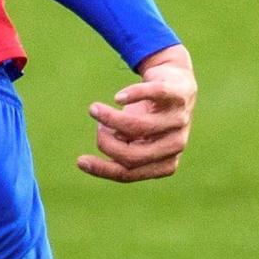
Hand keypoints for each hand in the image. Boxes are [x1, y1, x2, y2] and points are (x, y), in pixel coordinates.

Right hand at [77, 44, 195, 182]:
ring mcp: (179, 121)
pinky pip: (155, 95)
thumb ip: (123, 147)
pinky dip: (133, 95)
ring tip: (95, 109)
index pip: (129, 173)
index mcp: (165, 163)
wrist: (176, 85)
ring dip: (109, 118)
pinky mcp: (178, 95)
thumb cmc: (148, 115)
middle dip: (105, 142)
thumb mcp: (135, 137)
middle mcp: (175, 145)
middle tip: (97, 127)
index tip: (80, 161)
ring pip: (139, 126)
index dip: (102, 169)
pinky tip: (118, 97)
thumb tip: (109, 147)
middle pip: (132, 155)